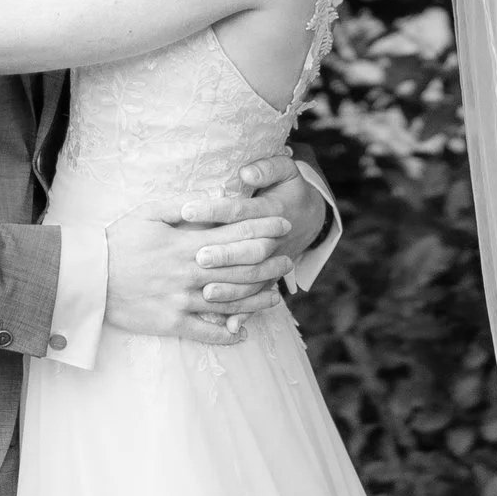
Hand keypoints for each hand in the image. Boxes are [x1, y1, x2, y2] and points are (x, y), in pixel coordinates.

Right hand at [105, 197, 293, 344]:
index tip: (283, 225)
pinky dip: (227, 335)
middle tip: (288, 259)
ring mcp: (182, 300)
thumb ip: (184, 205)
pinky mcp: (171, 323)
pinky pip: (206, 333)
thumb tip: (214, 198)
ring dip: (258, 297)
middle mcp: (190, 272)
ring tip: (276, 293)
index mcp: (186, 243)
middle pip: (242, 269)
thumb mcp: (148, 212)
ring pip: (231, 301)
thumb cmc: (117, 240)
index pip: (236, 234)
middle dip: (270, 263)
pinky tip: (243, 334)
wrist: (87, 276)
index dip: (264, 228)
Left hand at [177, 153, 328, 306]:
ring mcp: (274, 263)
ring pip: (254, 279)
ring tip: (206, 292)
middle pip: (247, 249)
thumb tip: (247, 174)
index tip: (186, 209)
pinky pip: (259, 299)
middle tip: (198, 257)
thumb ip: (268, 168)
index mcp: (272, 210)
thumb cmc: (288, 188)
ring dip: (232, 288)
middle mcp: (274, 240)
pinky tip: (230, 327)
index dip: (213, 210)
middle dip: (224, 254)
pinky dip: (246, 313)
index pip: (239, 211)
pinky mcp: (270, 280)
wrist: (310, 216)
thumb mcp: (285, 171)